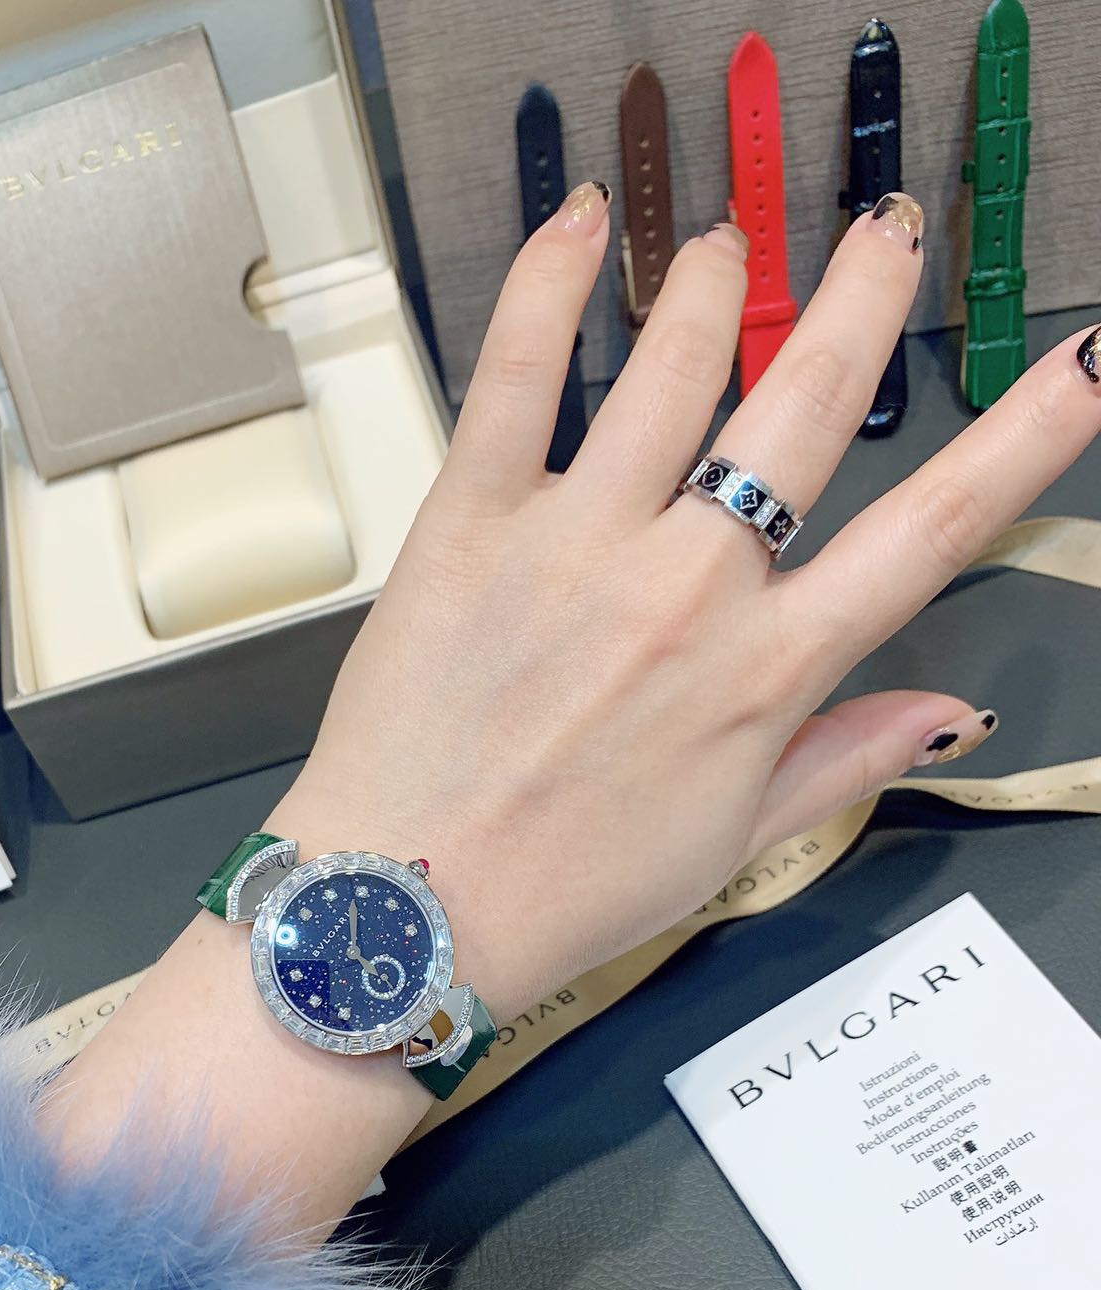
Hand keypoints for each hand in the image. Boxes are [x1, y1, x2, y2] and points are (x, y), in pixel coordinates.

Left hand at [277, 184, 1100, 1021]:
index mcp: (767, 669)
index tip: (1084, 365)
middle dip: (866, 297)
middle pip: (811, 405)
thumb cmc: (569, 887)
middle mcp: (689, 585)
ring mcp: (579, 541)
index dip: (1024, 441)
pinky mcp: (472, 520)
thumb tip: (953, 714)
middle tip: (889, 229)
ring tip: (730, 244)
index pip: (931, 533)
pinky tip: (581, 225)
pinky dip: (550, 287)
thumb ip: (844, 758)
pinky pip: (517, 375)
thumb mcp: (733, 841)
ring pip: (676, 366)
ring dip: (718, 283)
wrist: (411, 909)